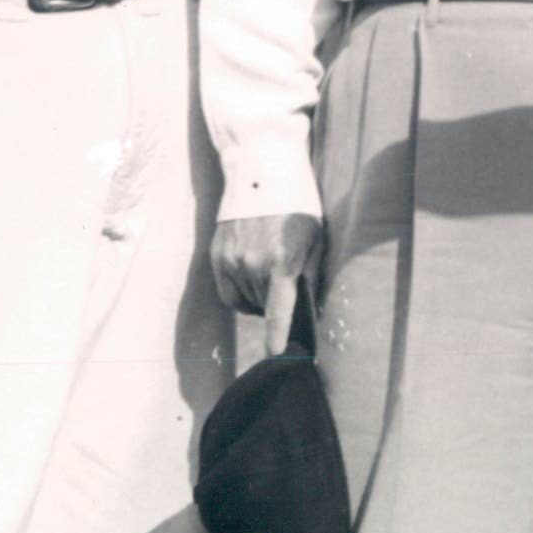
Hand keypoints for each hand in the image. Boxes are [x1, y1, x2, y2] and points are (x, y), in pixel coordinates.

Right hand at [211, 213, 322, 361]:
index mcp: (280, 261)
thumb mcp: (315, 241)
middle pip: (263, 307)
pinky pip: (228, 293)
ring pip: (245, 302)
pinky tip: (252, 280)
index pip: (278, 311)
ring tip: (270, 275)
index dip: (277, 337)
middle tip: (286, 288)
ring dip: (258, 299)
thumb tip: (307, 310)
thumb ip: (309, 276)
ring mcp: (230, 260)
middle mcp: (251, 264)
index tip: (277, 356)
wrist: (262, 175)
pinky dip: (241, 294)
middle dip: (275, 306)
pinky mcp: (217, 256)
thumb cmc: (298, 209)